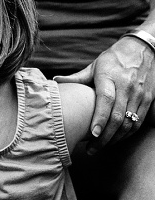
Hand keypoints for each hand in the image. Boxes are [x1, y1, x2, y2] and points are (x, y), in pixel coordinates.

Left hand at [54, 36, 154, 152]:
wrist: (142, 49)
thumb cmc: (113, 59)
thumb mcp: (94, 65)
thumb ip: (77, 77)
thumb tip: (54, 81)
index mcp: (110, 76)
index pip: (106, 100)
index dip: (99, 118)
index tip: (91, 134)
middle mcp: (127, 86)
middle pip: (118, 116)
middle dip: (104, 136)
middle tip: (91, 149)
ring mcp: (140, 94)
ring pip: (129, 123)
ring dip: (115, 139)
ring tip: (99, 147)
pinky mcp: (148, 99)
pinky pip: (138, 122)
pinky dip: (127, 134)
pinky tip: (114, 139)